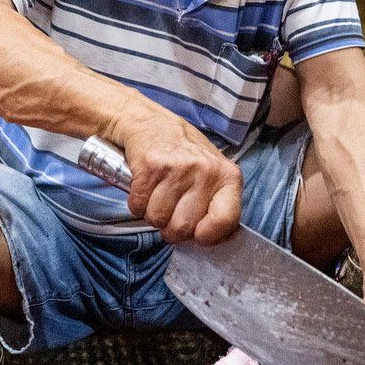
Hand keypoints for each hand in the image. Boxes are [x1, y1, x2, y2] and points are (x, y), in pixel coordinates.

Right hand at [111, 110, 242, 245]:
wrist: (149, 123)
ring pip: (158, 219)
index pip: (225, 221)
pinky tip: (144, 189)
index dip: (208, 236)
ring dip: (152, 215)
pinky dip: (137, 204)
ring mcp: (178, 168)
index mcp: (227, 176)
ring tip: (157, 196)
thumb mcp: (212, 174)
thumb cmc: (184, 154)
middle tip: (170, 213)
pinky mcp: (150, 167)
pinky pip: (139, 206)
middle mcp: (205, 171)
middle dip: (171, 228)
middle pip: (184, 228)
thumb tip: (211, 241)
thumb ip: (217, 205)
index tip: (197, 234)